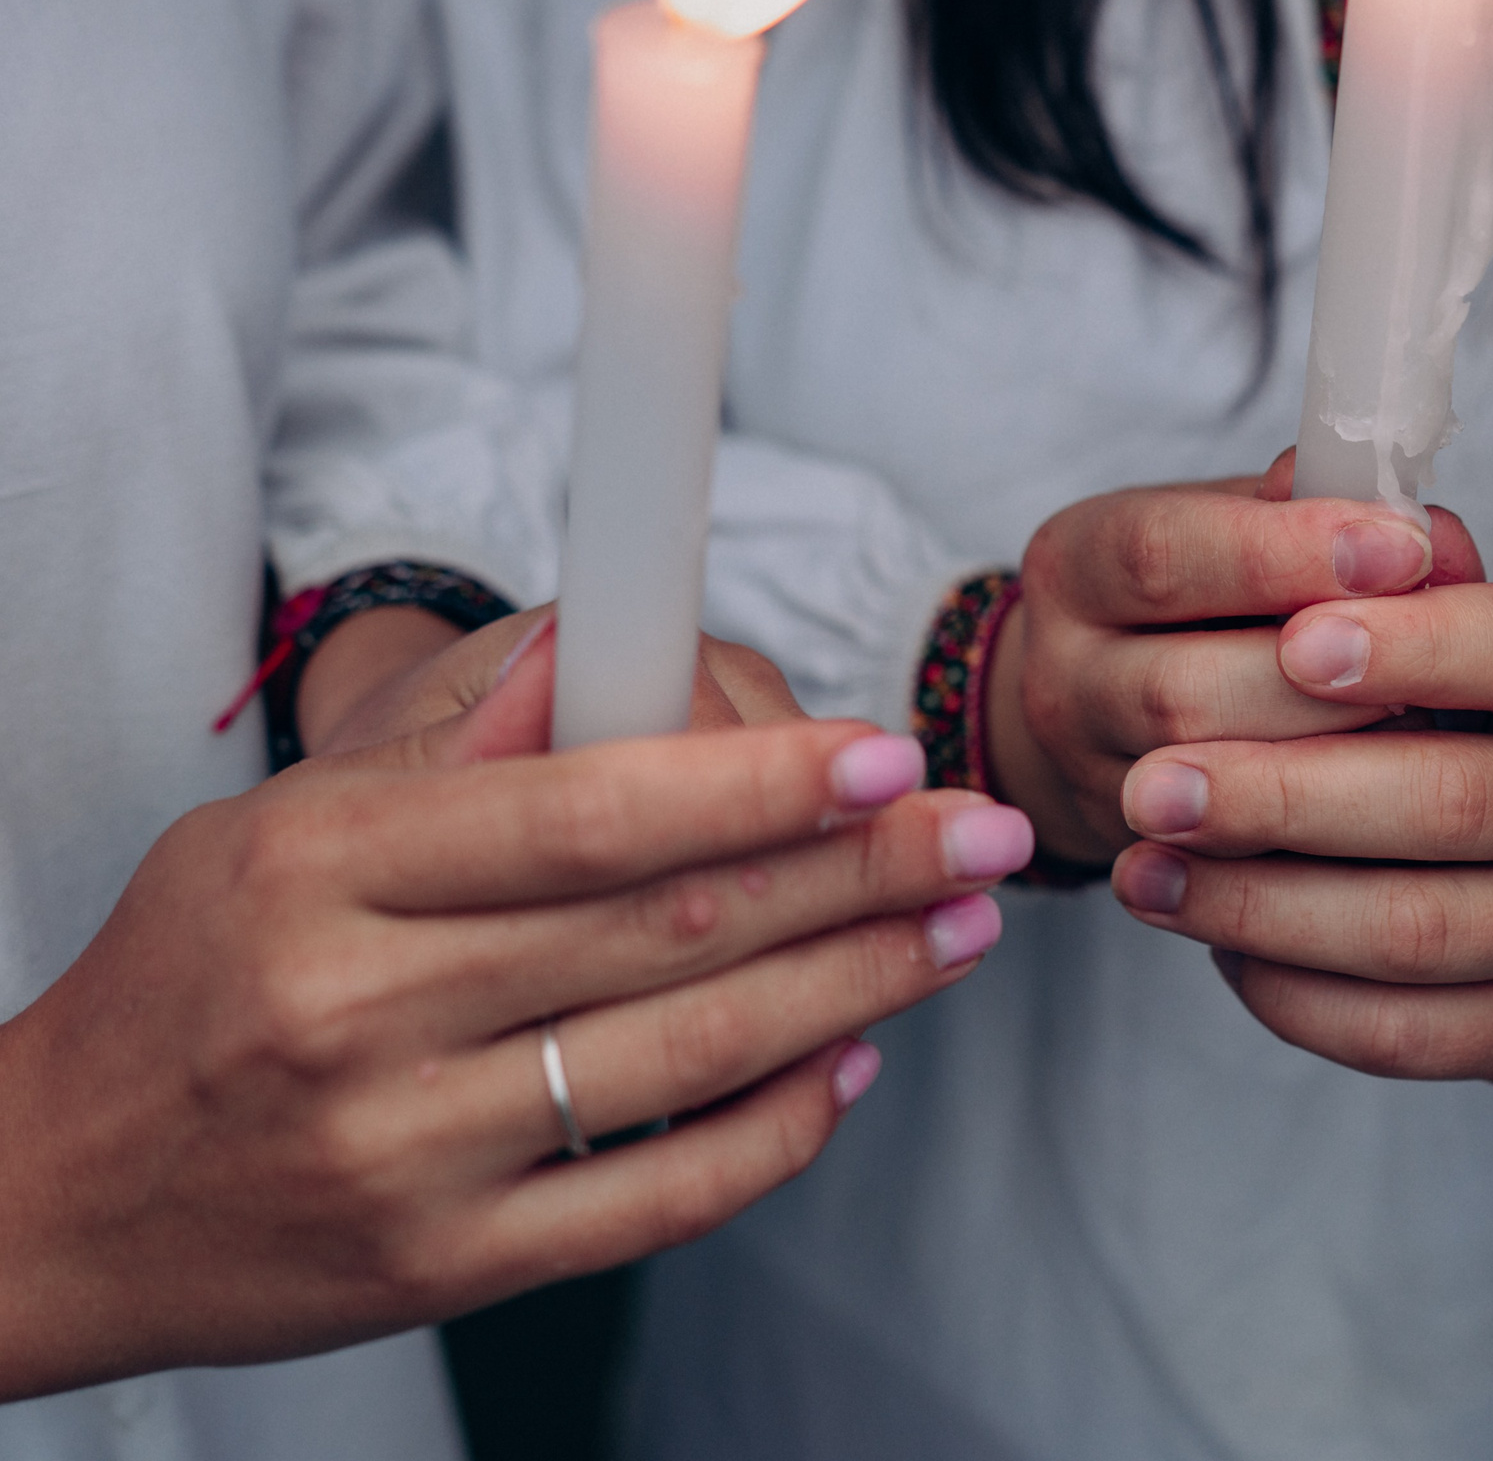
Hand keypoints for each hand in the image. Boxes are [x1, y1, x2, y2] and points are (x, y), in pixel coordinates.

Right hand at [0, 619, 1032, 1400]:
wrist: (48, 1195)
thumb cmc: (191, 976)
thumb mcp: (279, 820)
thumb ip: (453, 737)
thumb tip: (605, 641)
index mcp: (325, 869)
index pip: (586, 813)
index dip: (756, 782)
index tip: (887, 755)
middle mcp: (363, 1011)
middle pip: (667, 929)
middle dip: (855, 874)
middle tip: (983, 835)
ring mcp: (406, 1154)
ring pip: (685, 1060)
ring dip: (852, 988)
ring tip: (956, 930)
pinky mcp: (442, 1267)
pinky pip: (652, 1199)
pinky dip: (773, 1132)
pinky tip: (853, 1063)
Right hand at [984, 451, 1481, 863]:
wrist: (1103, 704)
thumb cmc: (1203, 589)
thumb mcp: (1240, 520)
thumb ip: (1326, 511)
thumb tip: (1432, 536)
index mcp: (1078, 564)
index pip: (1163, 556)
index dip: (1285, 554)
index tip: (1401, 548)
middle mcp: (1061, 679)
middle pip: (1181, 694)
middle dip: (1321, 684)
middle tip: (1431, 668)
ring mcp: (1094, 783)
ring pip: (1206, 794)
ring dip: (1331, 762)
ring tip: (1425, 728)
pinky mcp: (1143, 865)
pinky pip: (1236, 867)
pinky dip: (1324, 839)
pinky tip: (1396, 810)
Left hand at [1092, 460, 1492, 1082]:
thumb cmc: (1452, 722)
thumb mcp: (1423, 623)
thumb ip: (1363, 559)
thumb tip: (1306, 492)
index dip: (1416, 644)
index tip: (1297, 642)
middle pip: (1450, 798)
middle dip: (1282, 794)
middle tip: (1149, 788)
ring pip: (1410, 929)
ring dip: (1255, 903)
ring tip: (1138, 872)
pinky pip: (1400, 1031)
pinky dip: (1291, 992)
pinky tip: (1213, 944)